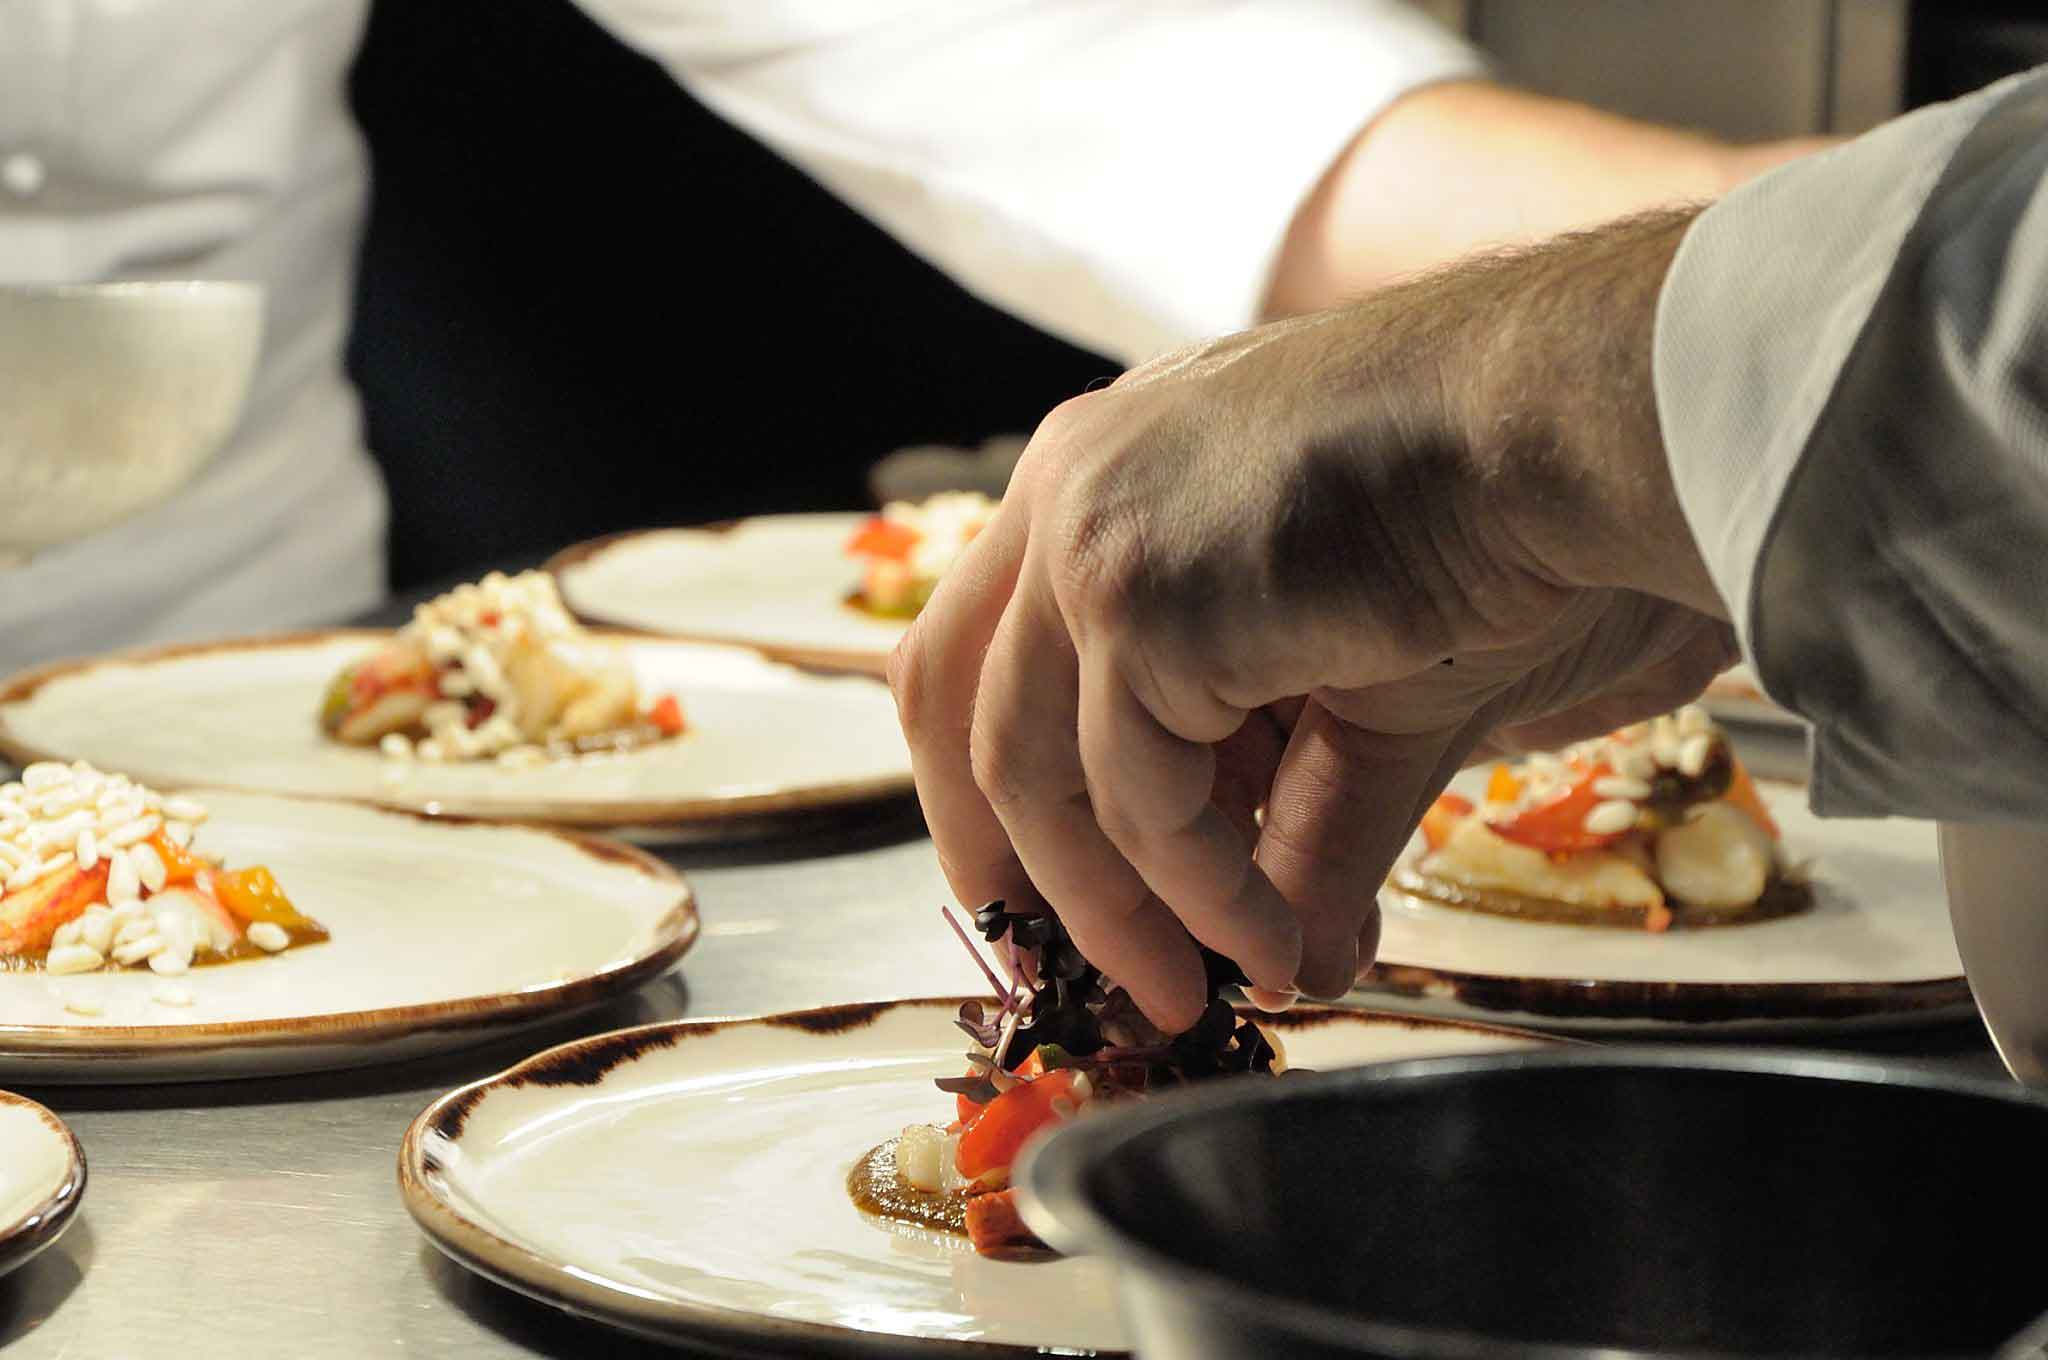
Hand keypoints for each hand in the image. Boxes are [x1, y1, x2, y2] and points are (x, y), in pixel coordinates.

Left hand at [891, 210, 1730, 1031]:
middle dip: (996, 848)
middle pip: (950, 697)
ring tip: (1188, 993)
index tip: (1058, 898)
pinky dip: (1198, 894)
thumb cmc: (1490, 523)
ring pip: (1028, 768)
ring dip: (1106, 908)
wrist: (1561, 430)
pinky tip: (1271, 941)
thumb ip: (1303, 824)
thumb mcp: (1362, 697)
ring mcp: (1089, 539)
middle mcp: (1068, 492)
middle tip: (1062, 966)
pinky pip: (1137, 798)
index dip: (1003, 787)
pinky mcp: (1138, 600)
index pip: (986, 648)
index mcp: (1102, 478)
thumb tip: (1302, 962)